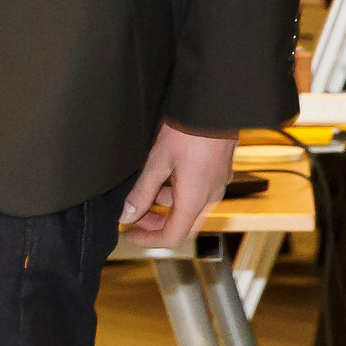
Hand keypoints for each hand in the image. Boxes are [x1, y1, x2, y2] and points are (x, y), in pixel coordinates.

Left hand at [120, 122, 238, 246]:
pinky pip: (198, 194)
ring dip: (166, 208)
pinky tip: (163, 179)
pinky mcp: (219, 172)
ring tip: (144, 195)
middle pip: (183, 226)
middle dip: (156, 225)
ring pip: (191, 209)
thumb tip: (126, 215)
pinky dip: (178, 195)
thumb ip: (141, 192)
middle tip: (133, 216)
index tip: (128, 233)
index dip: (147, 240)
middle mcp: (211, 196)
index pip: (173, 236)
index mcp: (196, 199)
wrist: (215, 105)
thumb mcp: (157, 162)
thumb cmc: (188, 131)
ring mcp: (218, 183)